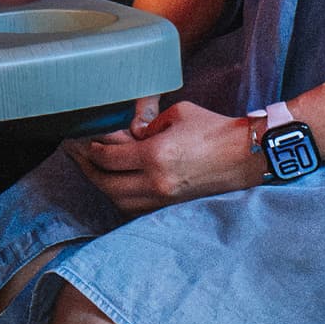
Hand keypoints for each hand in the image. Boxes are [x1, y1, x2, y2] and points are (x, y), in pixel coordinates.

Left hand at [68, 99, 267, 215]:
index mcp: (155, 157)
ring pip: (119, 202)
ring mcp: (165, 200)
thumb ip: (148, 124)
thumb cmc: (215, 130)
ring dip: (103, 187)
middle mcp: (157, 184)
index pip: (108, 159)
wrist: (248, 155)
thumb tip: (129, 134)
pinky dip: (121, 198)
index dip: (89, 150)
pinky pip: (136, 209)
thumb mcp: (178, 114)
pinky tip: (116, 185)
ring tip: (93, 171)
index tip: (81, 142)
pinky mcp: (173, 207)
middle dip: (88, 170)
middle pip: (107, 185)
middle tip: (77, 157)